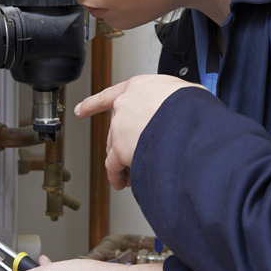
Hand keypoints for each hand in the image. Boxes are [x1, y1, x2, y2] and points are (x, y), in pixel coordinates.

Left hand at [75, 74, 202, 189]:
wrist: (185, 120)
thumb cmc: (189, 105)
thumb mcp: (185, 91)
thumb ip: (177, 99)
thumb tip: (188, 106)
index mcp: (138, 87)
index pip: (109, 95)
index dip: (93, 104)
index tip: (81, 109)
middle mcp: (124, 106)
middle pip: (116, 128)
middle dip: (122, 143)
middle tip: (132, 154)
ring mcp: (120, 128)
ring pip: (114, 149)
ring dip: (121, 162)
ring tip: (131, 175)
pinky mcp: (119, 150)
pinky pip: (114, 167)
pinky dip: (117, 176)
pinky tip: (122, 182)